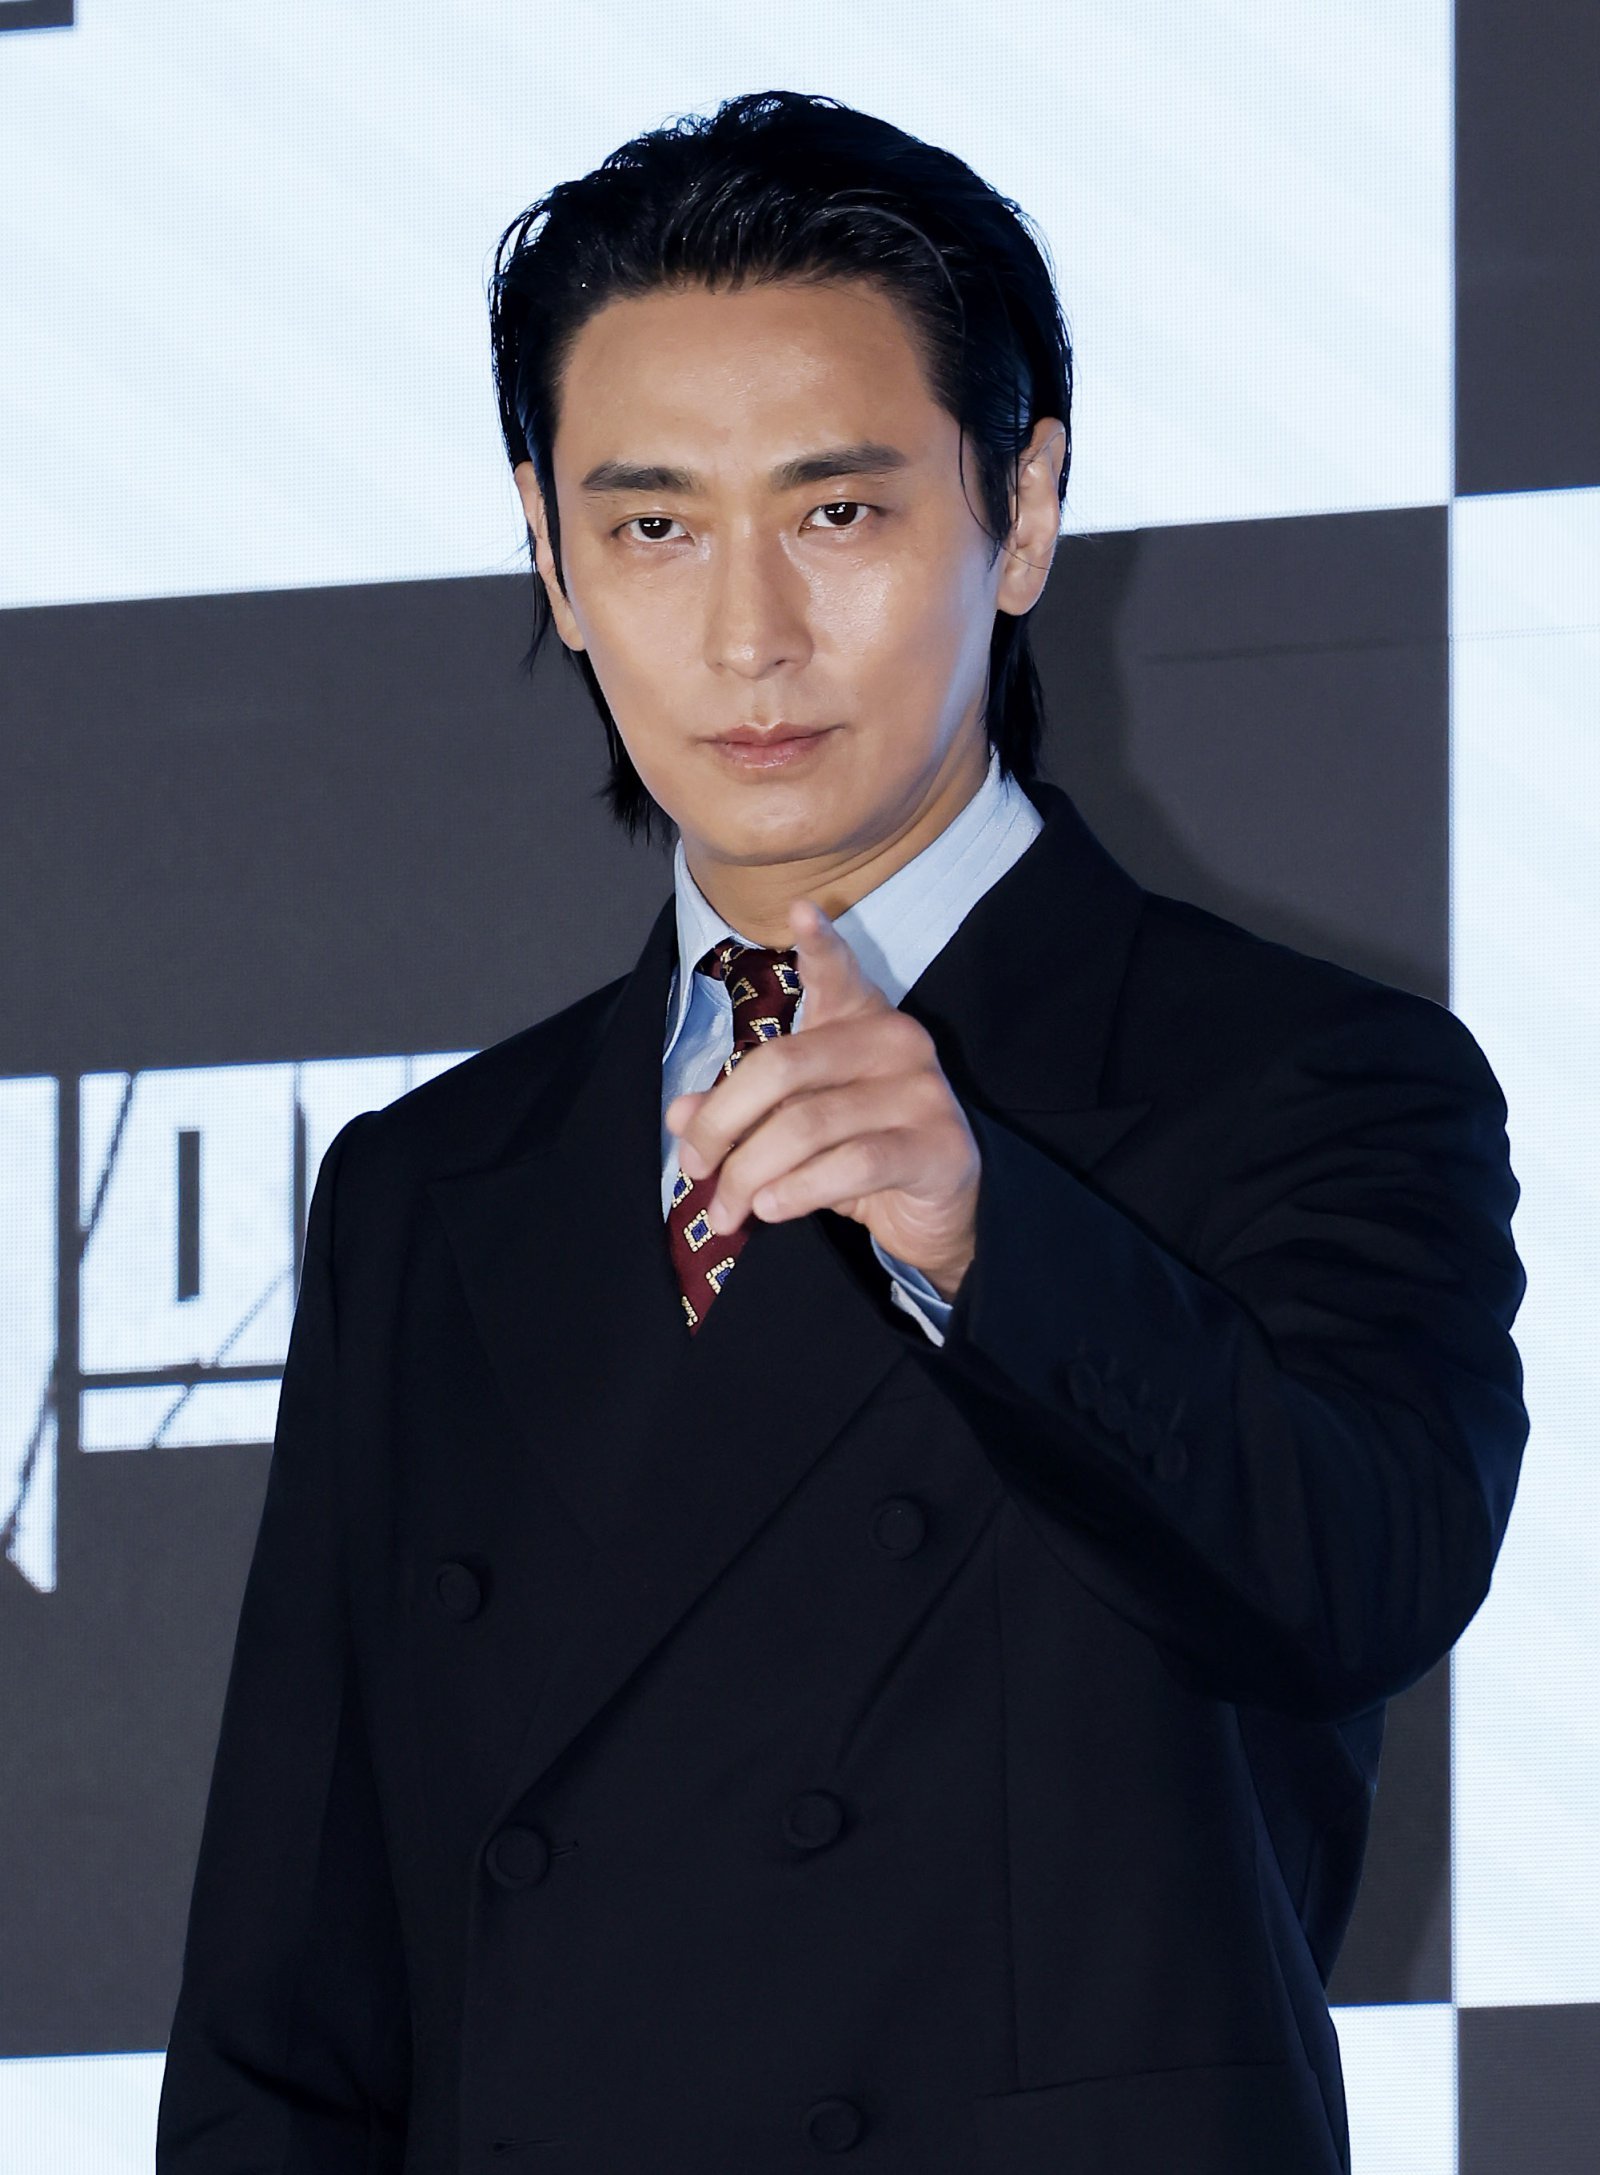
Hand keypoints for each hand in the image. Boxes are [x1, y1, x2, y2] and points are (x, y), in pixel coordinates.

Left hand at [664, 897, 980, 1300]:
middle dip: (722, 1123)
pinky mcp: (938, 1148)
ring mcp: (923, 1092)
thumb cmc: (858, 1155)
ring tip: (725, 1211)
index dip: (820, 945)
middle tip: (693, 1169)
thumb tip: (679, 1116)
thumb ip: (740, 1113)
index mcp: (860, 1020)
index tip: (799, 910)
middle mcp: (896, 1041)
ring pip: (808, 1125)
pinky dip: (797, 1191)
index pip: (838, 972)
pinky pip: (851, 1165)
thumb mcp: (792, 1127)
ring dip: (750, 1175)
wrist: (937, 1216)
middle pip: (783, 1066)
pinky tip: (771, 1208)